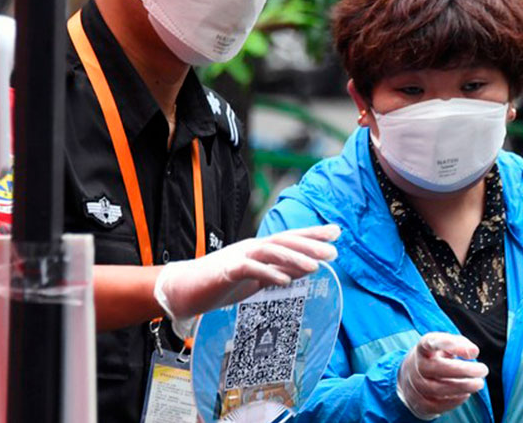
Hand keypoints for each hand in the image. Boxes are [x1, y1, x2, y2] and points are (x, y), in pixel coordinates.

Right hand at [154, 224, 339, 333]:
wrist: (184, 290)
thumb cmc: (221, 283)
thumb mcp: (257, 278)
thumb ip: (280, 271)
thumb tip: (307, 268)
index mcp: (260, 248)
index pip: (291, 238)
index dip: (314, 234)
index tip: (337, 232)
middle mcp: (252, 247)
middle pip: (285, 241)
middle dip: (311, 244)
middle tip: (335, 250)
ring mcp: (239, 257)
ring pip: (270, 252)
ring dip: (294, 258)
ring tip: (316, 266)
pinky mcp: (227, 271)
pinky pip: (250, 270)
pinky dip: (269, 274)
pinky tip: (285, 281)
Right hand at [397, 332, 488, 419]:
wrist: (412, 378)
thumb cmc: (435, 358)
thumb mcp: (444, 346)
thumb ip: (461, 344)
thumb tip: (474, 352)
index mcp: (423, 349)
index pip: (430, 342)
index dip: (448, 343)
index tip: (471, 350)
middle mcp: (417, 366)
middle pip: (438, 368)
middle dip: (464, 370)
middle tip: (483, 370)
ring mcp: (416, 386)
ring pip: (438, 389)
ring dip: (462, 387)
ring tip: (479, 383)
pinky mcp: (419, 403)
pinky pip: (437, 405)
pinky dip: (454, 400)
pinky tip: (466, 394)